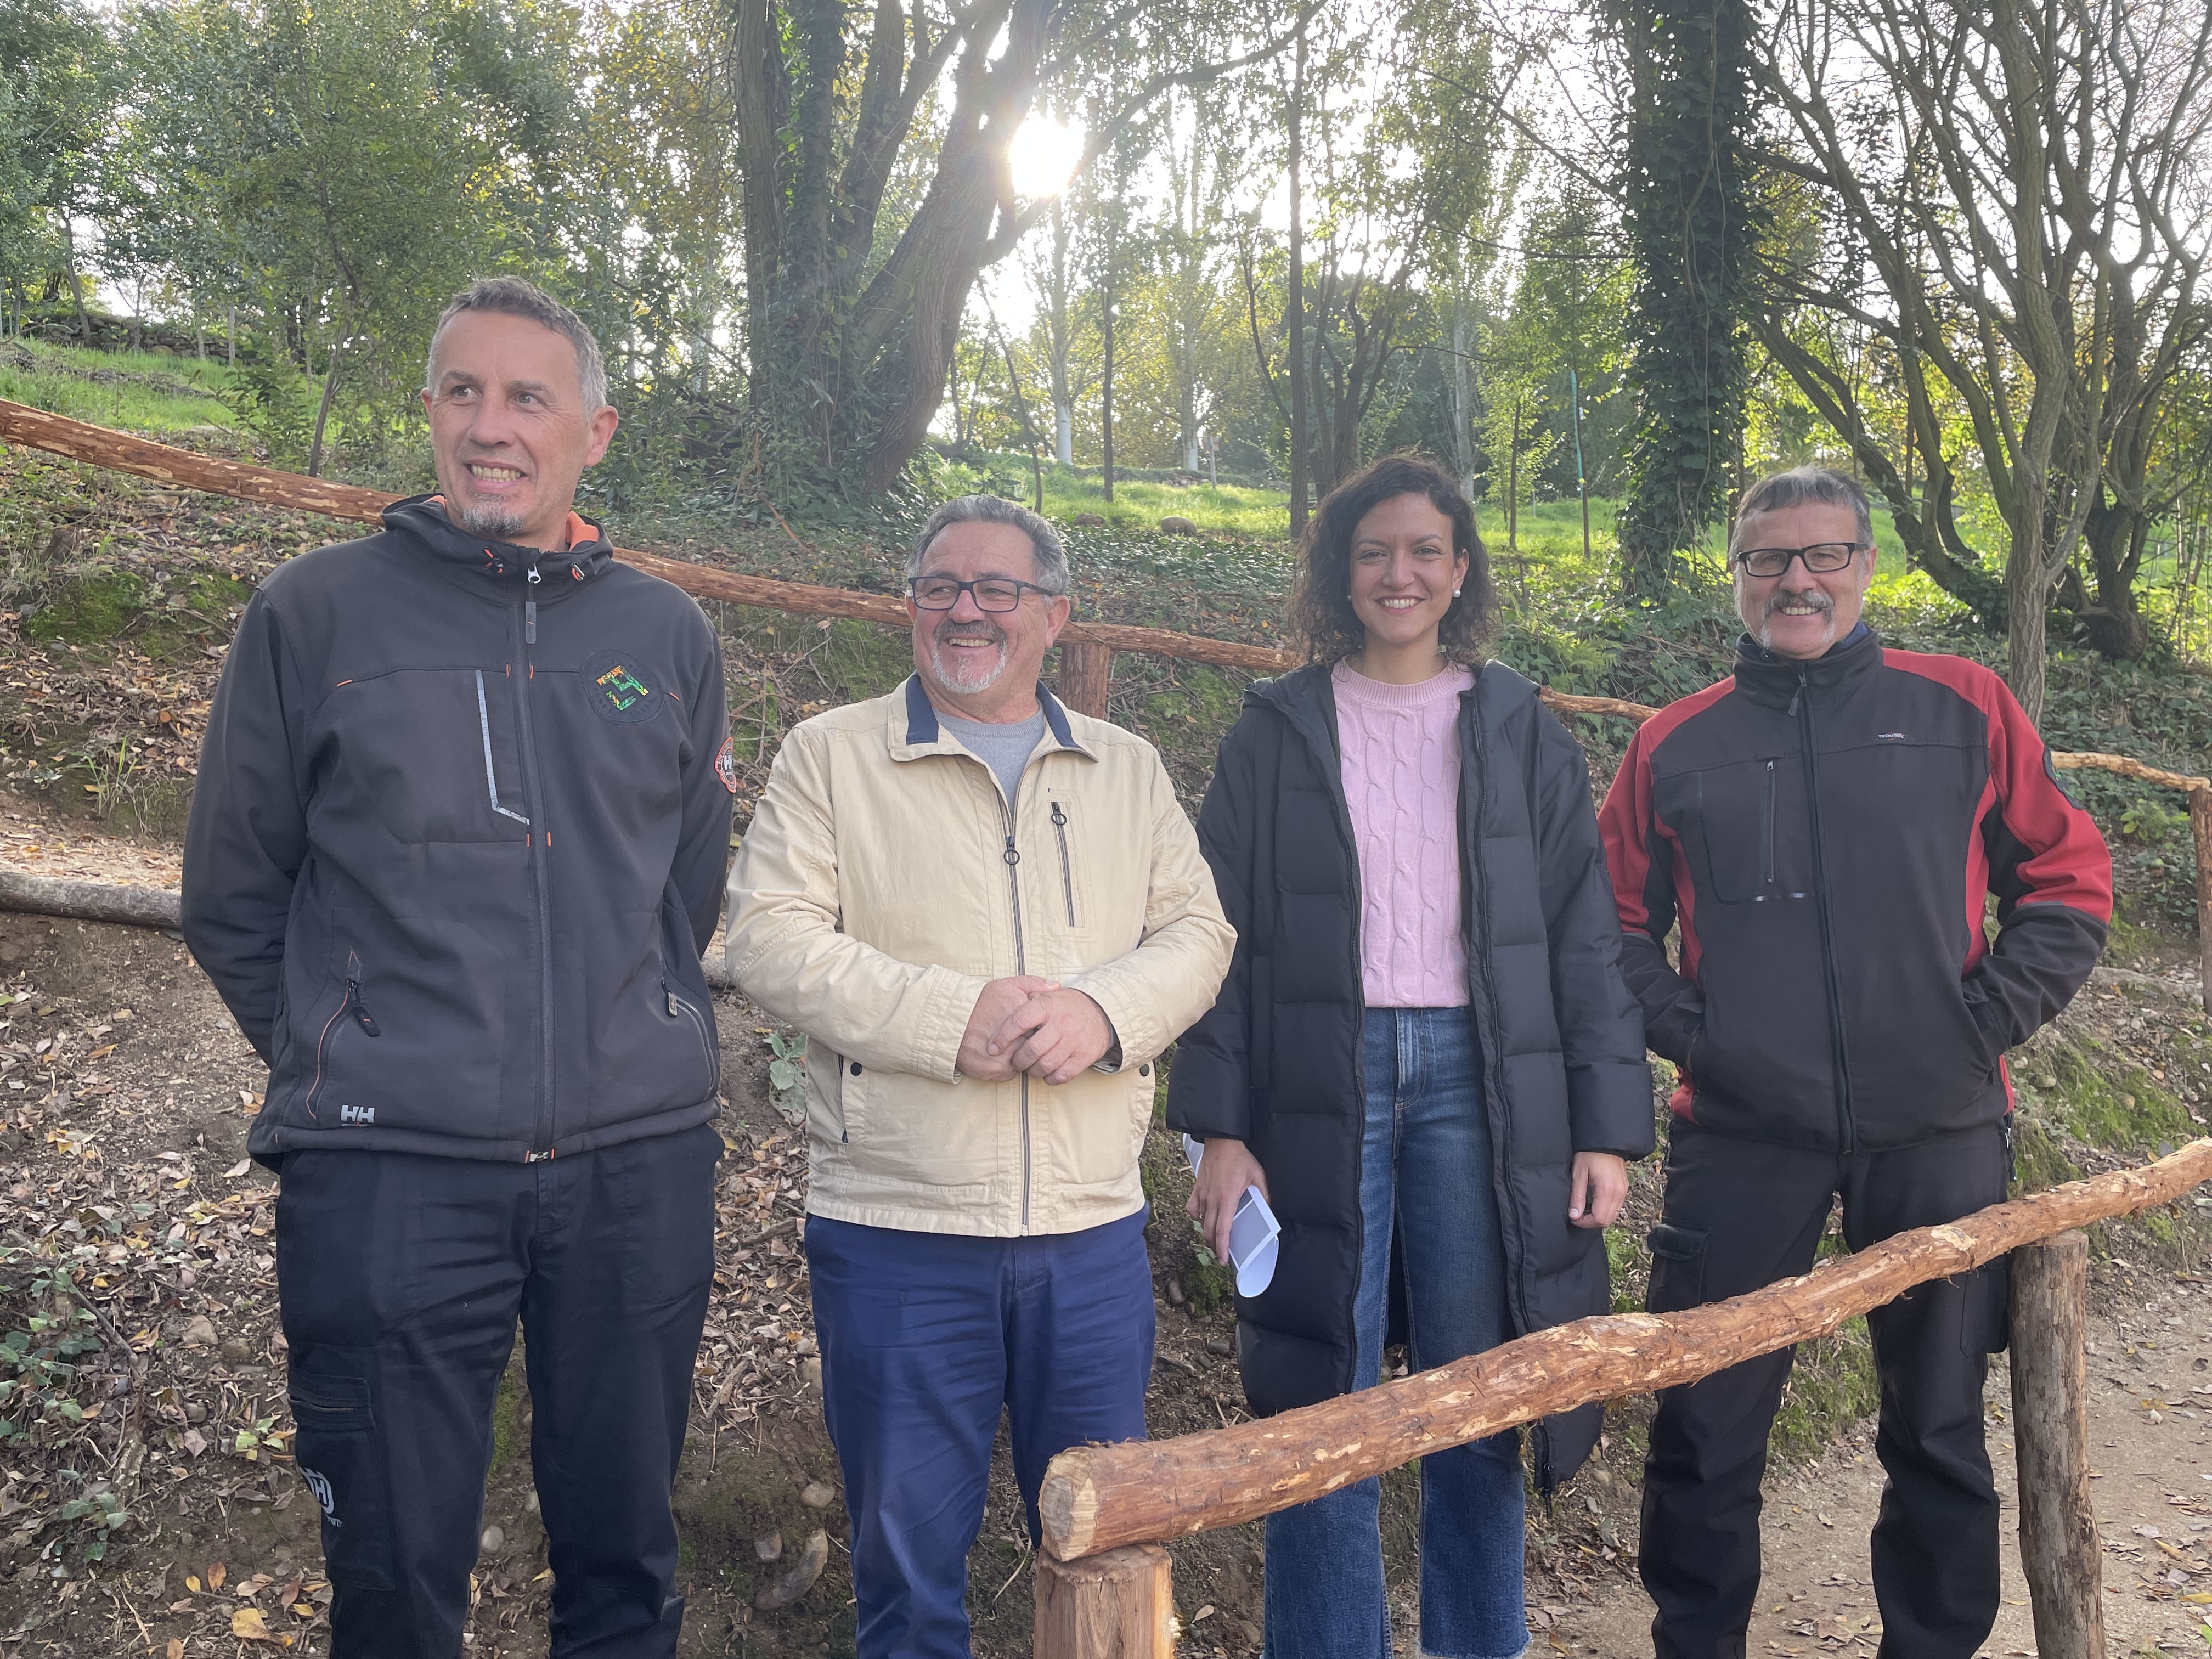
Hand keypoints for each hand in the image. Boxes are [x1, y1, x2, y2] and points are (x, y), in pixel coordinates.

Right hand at [956, 977, 1059, 1080]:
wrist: (952, 1022)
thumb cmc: (980, 1002)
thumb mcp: (1005, 985)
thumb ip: (1033, 983)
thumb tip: (1056, 986)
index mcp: (1023, 1018)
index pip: (1044, 1028)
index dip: (1038, 1028)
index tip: (1033, 1026)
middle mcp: (1017, 1039)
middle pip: (1036, 1046)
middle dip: (1031, 1043)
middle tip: (1020, 1038)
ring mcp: (1007, 1057)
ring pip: (1025, 1062)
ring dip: (1021, 1057)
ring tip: (1010, 1047)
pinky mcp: (997, 1071)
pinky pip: (1012, 1073)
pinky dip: (1008, 1066)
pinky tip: (1000, 1055)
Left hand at [988, 988, 1113, 1085]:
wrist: (1101, 1012)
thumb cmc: (1066, 1006)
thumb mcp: (1048, 993)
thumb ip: (1027, 996)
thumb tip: (1006, 1003)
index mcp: (1048, 1005)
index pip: (1019, 1021)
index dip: (1002, 1037)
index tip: (993, 1047)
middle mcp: (1061, 1023)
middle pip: (1031, 1050)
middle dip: (1018, 1060)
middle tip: (1015, 1061)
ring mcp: (1074, 1040)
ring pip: (1045, 1065)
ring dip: (1033, 1071)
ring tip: (1030, 1067)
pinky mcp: (1084, 1056)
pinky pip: (1062, 1075)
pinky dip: (1050, 1078)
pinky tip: (1047, 1072)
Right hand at [1186, 1138, 1268, 1265]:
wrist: (1221, 1141)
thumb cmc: (1239, 1158)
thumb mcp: (1258, 1175)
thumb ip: (1264, 1194)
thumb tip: (1268, 1209)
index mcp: (1227, 1199)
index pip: (1222, 1230)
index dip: (1222, 1248)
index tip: (1223, 1260)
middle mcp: (1212, 1200)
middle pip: (1210, 1231)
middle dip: (1215, 1246)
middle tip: (1221, 1254)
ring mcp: (1202, 1195)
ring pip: (1202, 1222)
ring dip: (1208, 1233)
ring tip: (1215, 1239)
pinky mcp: (1197, 1189)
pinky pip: (1193, 1208)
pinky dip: (1197, 1217)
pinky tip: (1202, 1218)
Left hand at [1568, 1151, 1627, 1228]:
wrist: (1604, 1141)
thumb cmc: (1589, 1154)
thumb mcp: (1579, 1174)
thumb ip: (1577, 1197)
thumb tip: (1574, 1215)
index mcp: (1608, 1190)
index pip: (1599, 1218)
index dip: (1585, 1222)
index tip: (1573, 1217)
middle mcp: (1619, 1193)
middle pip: (1608, 1220)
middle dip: (1591, 1222)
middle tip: (1577, 1215)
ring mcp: (1623, 1191)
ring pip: (1613, 1215)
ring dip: (1599, 1216)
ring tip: (1585, 1209)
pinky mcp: (1624, 1188)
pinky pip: (1617, 1206)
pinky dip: (1605, 1209)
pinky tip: (1594, 1202)